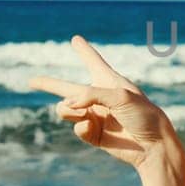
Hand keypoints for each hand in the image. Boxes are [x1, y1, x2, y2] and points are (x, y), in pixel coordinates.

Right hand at [29, 35, 176, 170]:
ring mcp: (95, 116)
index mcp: (110, 82)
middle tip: (31, 80)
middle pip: (67, 88)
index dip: (84, 50)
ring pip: (65, 109)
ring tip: (81, 113)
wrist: (153, 146)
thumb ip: (91, 95)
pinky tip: (92, 128)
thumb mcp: (121, 96)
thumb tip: (67, 106)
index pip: (94, 62)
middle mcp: (99, 98)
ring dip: (68, 110)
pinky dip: (81, 127)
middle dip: (48, 84)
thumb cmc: (144, 115)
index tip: (76, 39)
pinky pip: (76, 127)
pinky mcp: (93, 134)